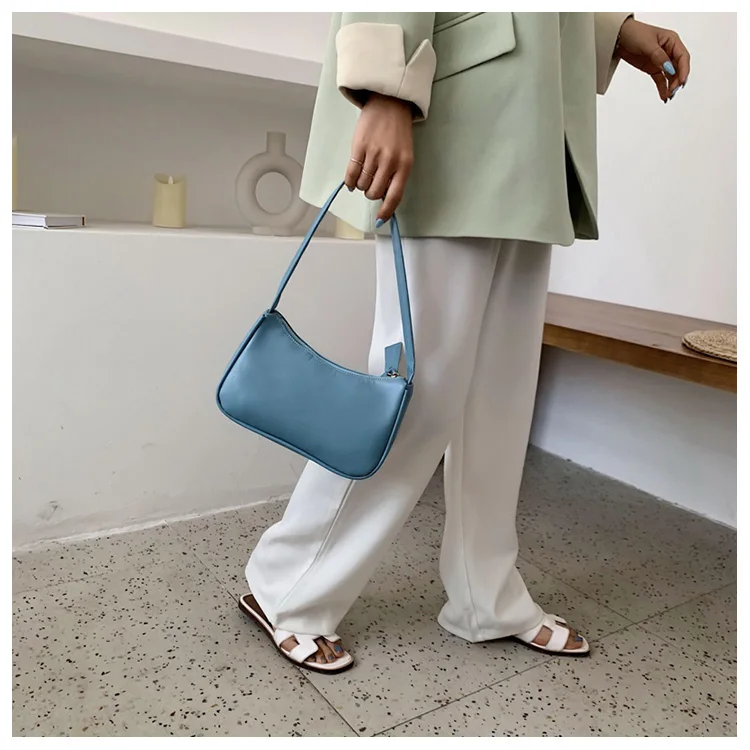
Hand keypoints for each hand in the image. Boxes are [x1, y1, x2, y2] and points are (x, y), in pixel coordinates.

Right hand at [345, 93, 413, 224]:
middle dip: (371, 193)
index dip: (386, 211)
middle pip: (374, 192)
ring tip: (365, 174)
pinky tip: (352, 181)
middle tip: (371, 184)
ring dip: (361, 185)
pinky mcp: (359, 147)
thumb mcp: (404, 155)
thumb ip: (396, 176)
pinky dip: (350, 181)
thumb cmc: (397, 133)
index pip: (394, 196)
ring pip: (362, 184)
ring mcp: (373, 154)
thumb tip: (384, 200)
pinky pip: (351, 174)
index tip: (380, 220)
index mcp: (404, 165)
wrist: (389, 104)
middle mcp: (390, 161)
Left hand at [617, 17, 690, 101]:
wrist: (618, 37)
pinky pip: (660, 79)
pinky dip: (662, 88)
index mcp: (672, 40)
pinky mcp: (652, 68)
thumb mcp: (648, 43)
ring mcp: (661, 60)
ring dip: (671, 86)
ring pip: (670, 75)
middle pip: (678, 68)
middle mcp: (669, 50)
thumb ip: (658, 56)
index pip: (683, 57)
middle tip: (673, 91)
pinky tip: (664, 96)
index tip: (681, 81)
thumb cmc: (634, 33)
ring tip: (668, 96)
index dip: (684, 70)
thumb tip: (668, 68)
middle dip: (677, 80)